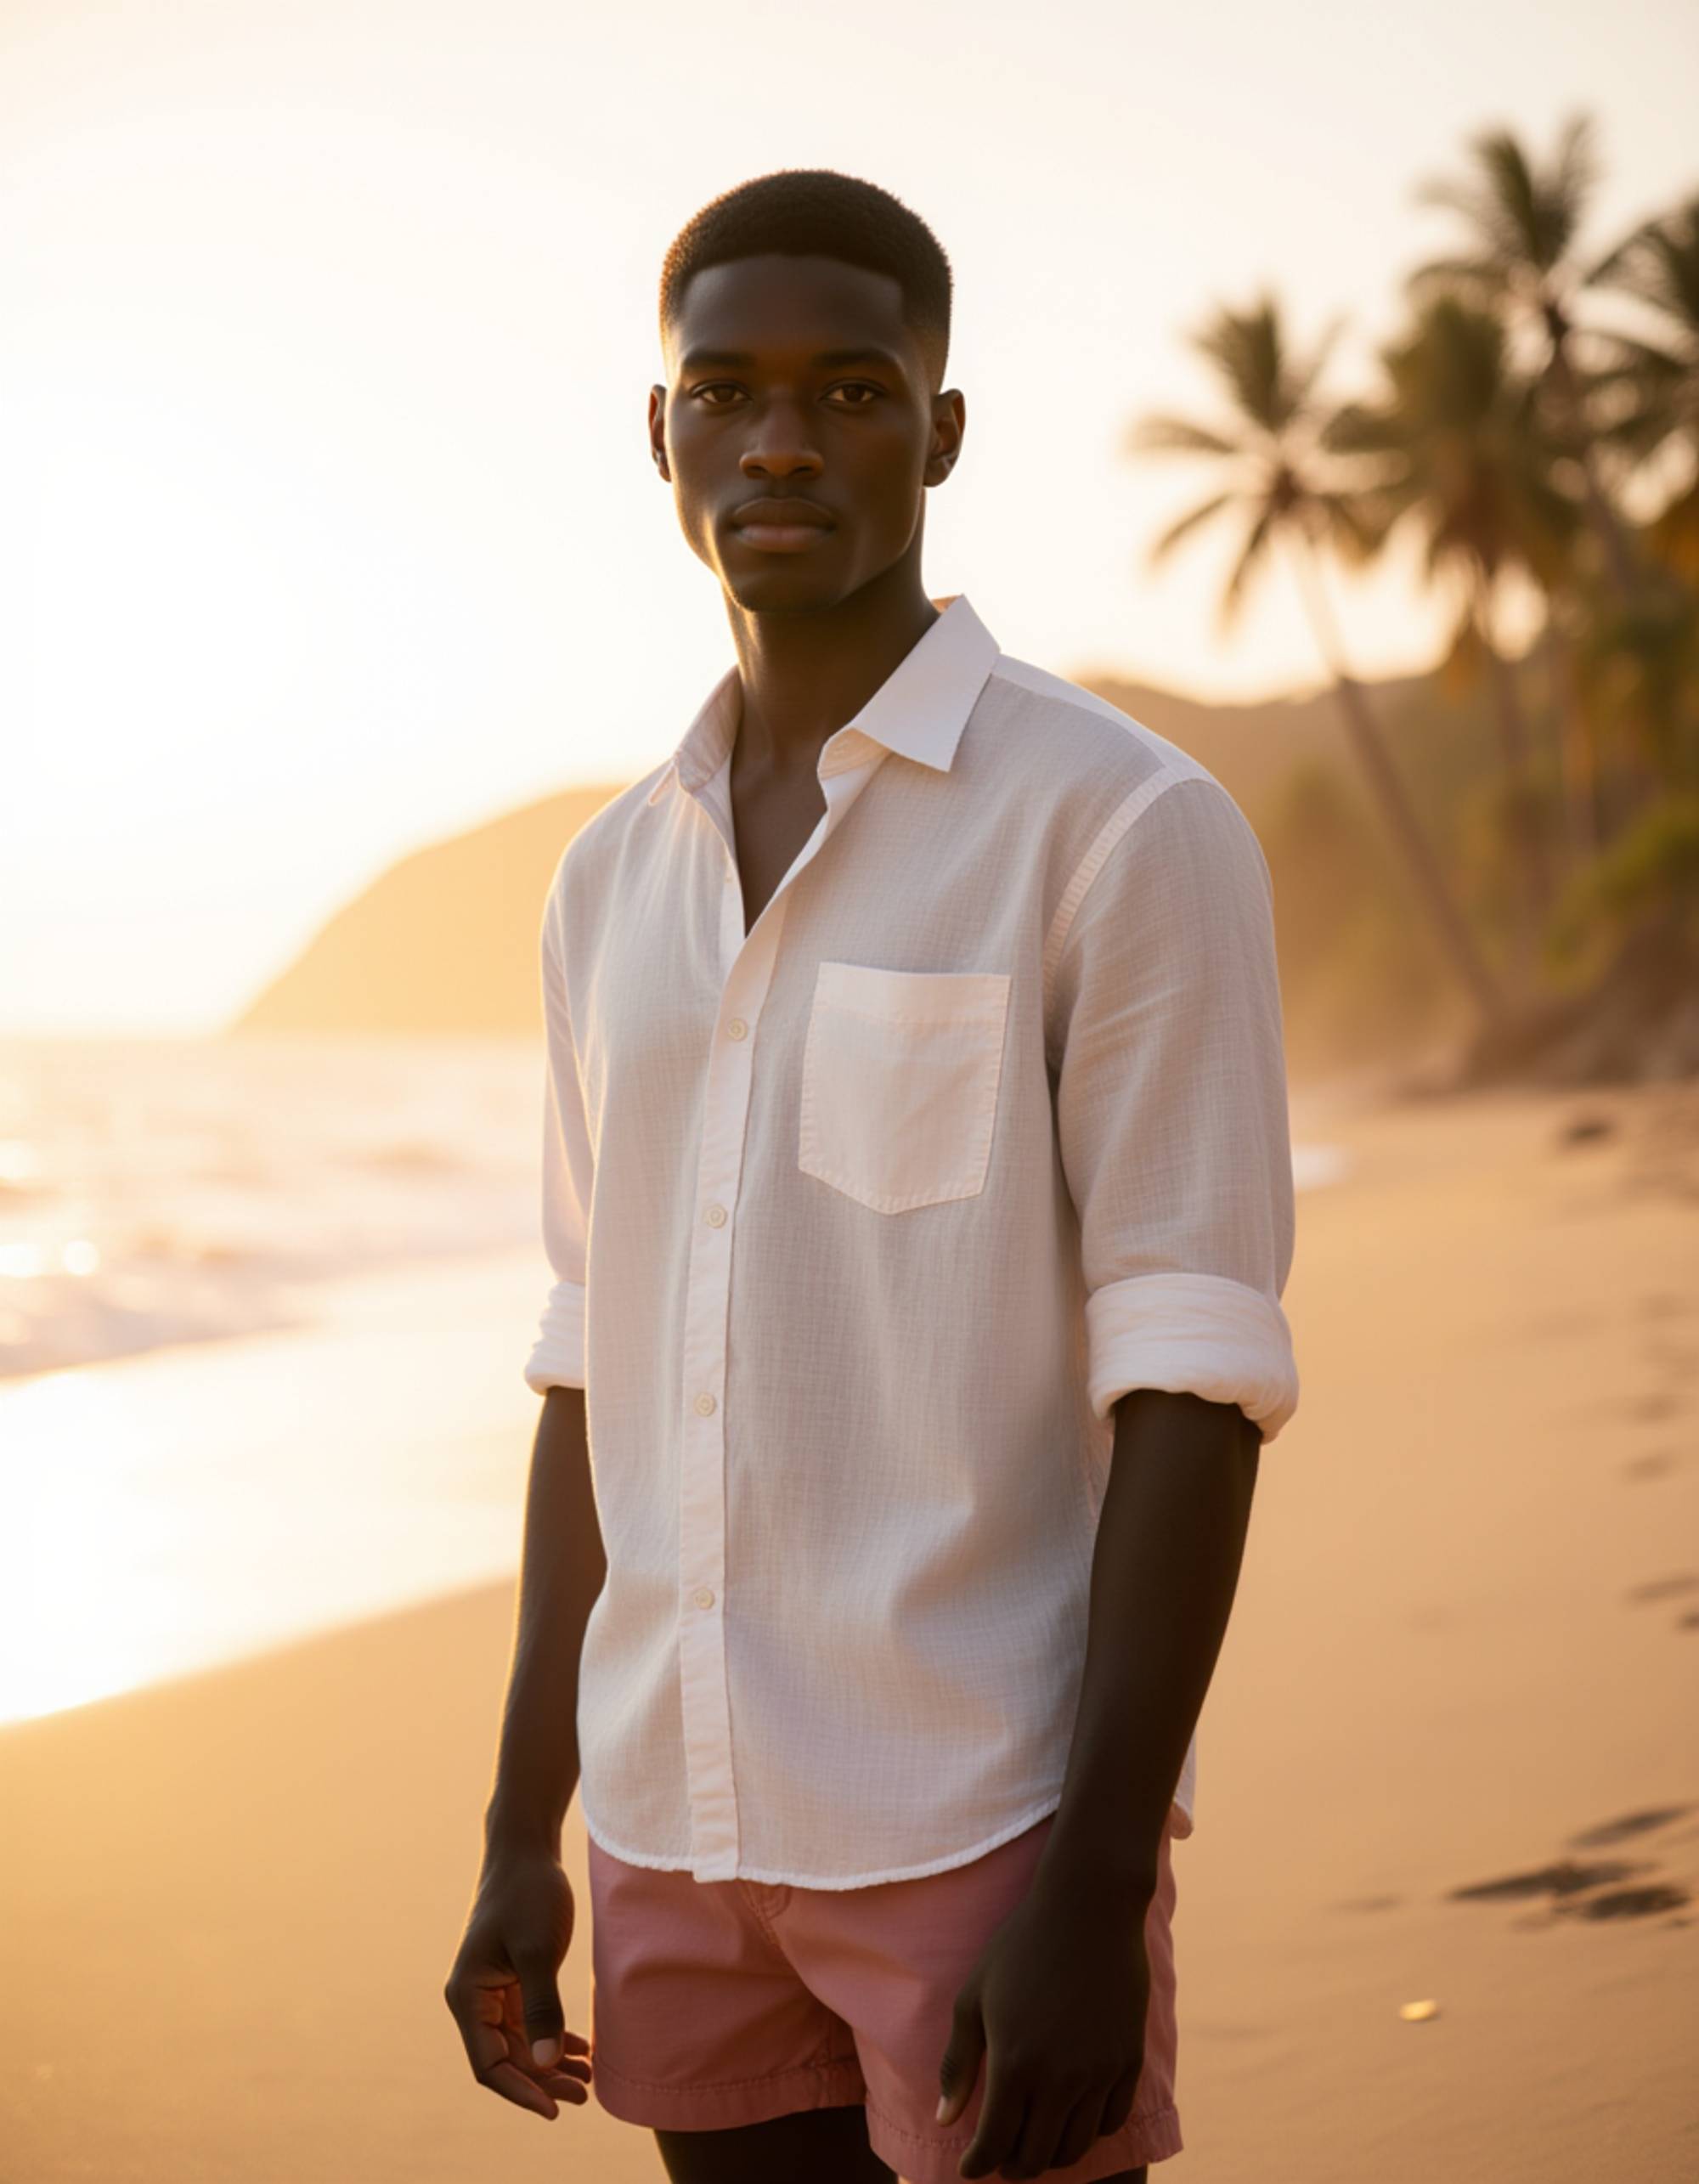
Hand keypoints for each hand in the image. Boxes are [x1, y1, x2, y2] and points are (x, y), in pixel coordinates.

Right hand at [443, 1841, 593, 2119]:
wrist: (527, 1849)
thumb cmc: (528, 1892)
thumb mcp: (538, 1949)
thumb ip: (542, 2006)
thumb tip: (545, 2062)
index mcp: (467, 1996)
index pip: (489, 2063)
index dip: (521, 2090)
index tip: (556, 2107)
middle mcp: (474, 2000)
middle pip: (506, 2059)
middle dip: (543, 2081)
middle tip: (584, 2094)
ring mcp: (493, 1992)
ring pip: (520, 2045)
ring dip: (551, 2063)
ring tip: (588, 2078)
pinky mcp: (513, 1981)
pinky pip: (530, 2023)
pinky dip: (554, 2039)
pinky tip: (583, 2050)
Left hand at [935, 1880, 1150, 2179]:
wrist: (1088, 1909)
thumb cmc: (1020, 1946)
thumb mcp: (974, 1997)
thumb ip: (959, 2063)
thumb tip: (945, 2121)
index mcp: (1014, 2064)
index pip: (994, 2144)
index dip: (978, 2165)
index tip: (968, 2169)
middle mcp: (1060, 2079)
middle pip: (1036, 2156)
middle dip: (1013, 2167)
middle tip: (999, 2161)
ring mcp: (1099, 2072)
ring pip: (1075, 2146)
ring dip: (1050, 2155)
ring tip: (1033, 2143)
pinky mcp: (1128, 2061)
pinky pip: (1110, 2121)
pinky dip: (1088, 2132)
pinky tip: (1070, 2119)